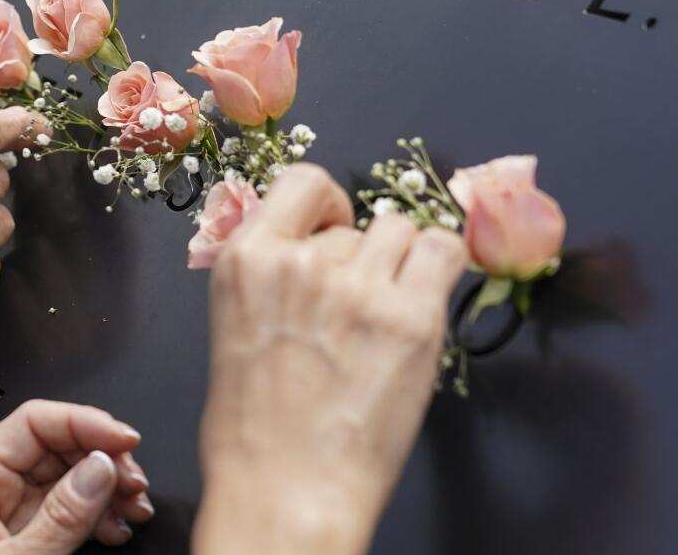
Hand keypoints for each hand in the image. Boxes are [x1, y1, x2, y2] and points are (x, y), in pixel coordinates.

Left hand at [0, 399, 153, 553]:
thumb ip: (62, 515)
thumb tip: (100, 465)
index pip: (33, 423)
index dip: (84, 423)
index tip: (123, 440)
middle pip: (57, 447)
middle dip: (104, 459)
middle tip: (134, 483)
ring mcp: (7, 513)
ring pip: (70, 476)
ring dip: (109, 488)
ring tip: (133, 509)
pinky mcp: (24, 537)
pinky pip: (69, 508)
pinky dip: (100, 514)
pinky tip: (117, 528)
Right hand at [194, 164, 466, 554]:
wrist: (287, 493)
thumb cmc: (253, 430)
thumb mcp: (233, 327)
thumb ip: (269, 276)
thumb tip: (312, 250)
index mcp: (246, 259)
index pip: (303, 182)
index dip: (327, 206)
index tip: (332, 233)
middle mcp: (301, 261)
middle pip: (357, 223)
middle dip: (361, 258)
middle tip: (356, 312)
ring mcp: (359, 287)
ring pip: (402, 230)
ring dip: (401, 265)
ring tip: (389, 314)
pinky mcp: (411, 318)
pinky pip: (444, 252)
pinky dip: (440, 270)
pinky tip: (425, 304)